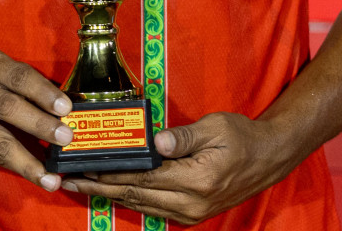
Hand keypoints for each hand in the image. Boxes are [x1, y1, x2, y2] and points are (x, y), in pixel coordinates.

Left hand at [61, 113, 293, 224]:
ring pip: (143, 206)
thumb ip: (183, 137)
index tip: (85, 169)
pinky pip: (155, 210)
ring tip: (84, 187)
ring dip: (112, 196)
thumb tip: (155, 142)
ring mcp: (192, 212)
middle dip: (101, 188)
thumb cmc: (242, 137)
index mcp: (196, 179)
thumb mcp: (215, 127)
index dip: (111, 175)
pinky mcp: (193, 214)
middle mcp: (192, 202)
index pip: (143, 179)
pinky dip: (132, 201)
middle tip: (71, 182)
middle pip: (137, 196)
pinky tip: (114, 192)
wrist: (269, 158)